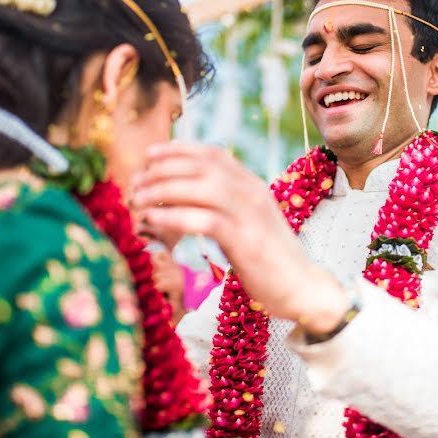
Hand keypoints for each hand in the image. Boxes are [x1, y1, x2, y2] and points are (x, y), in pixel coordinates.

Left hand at [131, 143, 347, 333]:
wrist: (302, 287)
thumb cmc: (267, 259)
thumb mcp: (245, 223)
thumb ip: (222, 206)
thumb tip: (179, 199)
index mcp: (252, 185)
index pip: (213, 155)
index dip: (178, 150)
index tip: (149, 154)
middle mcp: (252, 193)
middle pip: (202, 167)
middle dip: (163, 169)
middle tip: (136, 182)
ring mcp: (251, 215)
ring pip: (202, 187)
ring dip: (164, 190)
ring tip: (138, 200)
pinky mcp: (247, 241)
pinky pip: (206, 220)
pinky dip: (175, 216)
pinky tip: (154, 220)